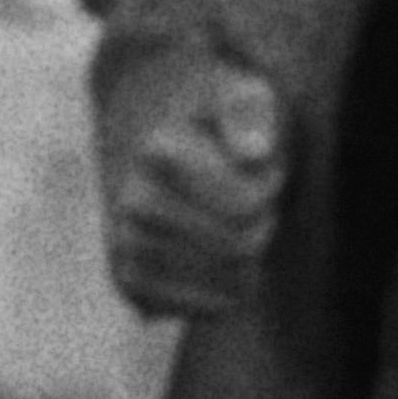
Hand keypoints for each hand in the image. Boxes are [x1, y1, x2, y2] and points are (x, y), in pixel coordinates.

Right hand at [107, 59, 290, 316]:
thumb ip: (250, 108)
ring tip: (222, 213)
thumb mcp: (241, 88)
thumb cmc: (212, 111)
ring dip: (246, 254)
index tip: (252, 157)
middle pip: (244, 247)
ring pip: (232, 286)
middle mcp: (133, 203)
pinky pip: (209, 310)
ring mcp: (127, 247)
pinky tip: (209, 249)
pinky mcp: (130, 284)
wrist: (147, 125)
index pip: (251, 206)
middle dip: (261, 219)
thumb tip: (253, 152)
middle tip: (241, 188)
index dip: (270, 181)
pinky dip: (228, 287)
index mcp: (159, 154)